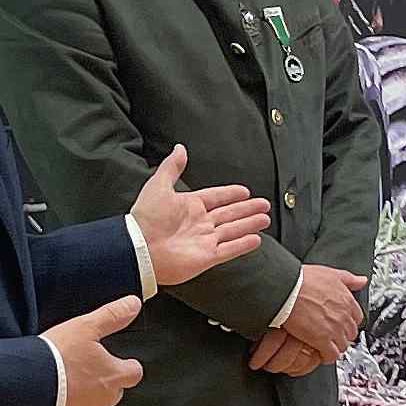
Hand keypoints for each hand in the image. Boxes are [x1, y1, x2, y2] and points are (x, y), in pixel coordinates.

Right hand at [43, 296, 144, 405]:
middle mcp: (104, 398)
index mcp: (114, 376)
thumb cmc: (58, 359)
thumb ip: (112, 316)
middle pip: (116, 390)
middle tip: (90, 365)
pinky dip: (69, 401)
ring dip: (87, 391)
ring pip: (95, 401)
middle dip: (107, 379)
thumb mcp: (86, 327)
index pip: (134, 372)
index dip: (129, 364)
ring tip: (69, 375)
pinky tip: (56, 389)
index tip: (123, 359)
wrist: (29, 387)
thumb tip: (133, 304)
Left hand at [131, 144, 272, 288]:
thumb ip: (172, 167)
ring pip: (233, 230)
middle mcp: (200, 223)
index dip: (230, 194)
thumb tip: (180, 148)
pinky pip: (230, 249)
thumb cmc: (146, 218)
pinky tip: (257, 239)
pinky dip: (243, 245)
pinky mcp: (207, 257)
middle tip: (264, 204)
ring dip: (250, 224)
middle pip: (230, 214)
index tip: (244, 191)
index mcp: (190, 206)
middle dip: (247, 209)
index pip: (216, 197)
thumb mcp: (158, 186)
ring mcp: (205, 240)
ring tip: (265, 219)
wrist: (140, 248)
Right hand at [248, 262, 367, 375]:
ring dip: (335, 347)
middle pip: (351, 333)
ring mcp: (334, 329)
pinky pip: (331, 355)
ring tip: (324, 345)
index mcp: (347, 300)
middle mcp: (344, 316)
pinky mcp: (322, 340)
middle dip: (342, 335)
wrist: (287, 290)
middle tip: (331, 335)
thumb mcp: (331, 274)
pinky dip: (327, 356)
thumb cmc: (303, 280)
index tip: (340, 323)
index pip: (357, 318)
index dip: (348, 322)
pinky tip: (319, 353)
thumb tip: (362, 281)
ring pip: (343, 346)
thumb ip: (349, 279)